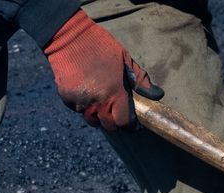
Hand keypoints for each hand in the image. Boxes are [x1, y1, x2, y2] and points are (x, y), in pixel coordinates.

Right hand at [44, 11, 160, 130]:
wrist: (68, 36)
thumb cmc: (100, 46)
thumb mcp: (125, 60)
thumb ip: (141, 80)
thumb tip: (157, 95)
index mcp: (115, 92)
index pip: (123, 121)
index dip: (128, 123)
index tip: (129, 120)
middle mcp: (98, 100)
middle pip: (108, 125)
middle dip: (113, 121)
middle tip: (114, 112)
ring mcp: (81, 100)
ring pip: (91, 119)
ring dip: (96, 114)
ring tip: (99, 102)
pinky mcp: (66, 97)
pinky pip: (77, 109)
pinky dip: (82, 105)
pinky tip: (85, 92)